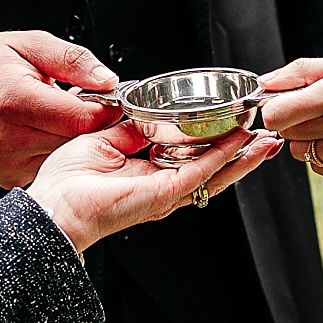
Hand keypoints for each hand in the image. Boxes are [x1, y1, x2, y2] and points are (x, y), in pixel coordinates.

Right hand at [0, 31, 124, 187]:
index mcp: (15, 101)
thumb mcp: (29, 45)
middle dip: (91, 123)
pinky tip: (44, 132)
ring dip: (73, 139)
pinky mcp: (8, 176)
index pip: (80, 119)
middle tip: (84, 103)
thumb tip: (107, 80)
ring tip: (59, 115)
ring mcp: (7, 162)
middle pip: (77, 141)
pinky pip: (48, 167)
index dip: (104, 108)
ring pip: (66, 157)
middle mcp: (8, 138)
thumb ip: (72, 60)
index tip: (106, 98)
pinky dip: (55, 151)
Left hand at [26, 124, 284, 252]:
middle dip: (244, 153)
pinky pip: (201, 171)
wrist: (55, 208)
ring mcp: (167, 193)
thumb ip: (132, 129)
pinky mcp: (164, 194)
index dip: (216, 141)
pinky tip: (239, 141)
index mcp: (151, 175)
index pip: (192, 157)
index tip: (235, 124)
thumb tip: (151, 115)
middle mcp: (165, 187)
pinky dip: (223, 155)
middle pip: (215, 169)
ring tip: (266, 139)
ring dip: (244, 155)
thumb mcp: (104, 139)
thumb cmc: (69, 182)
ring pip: (217, 173)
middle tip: (266, 135)